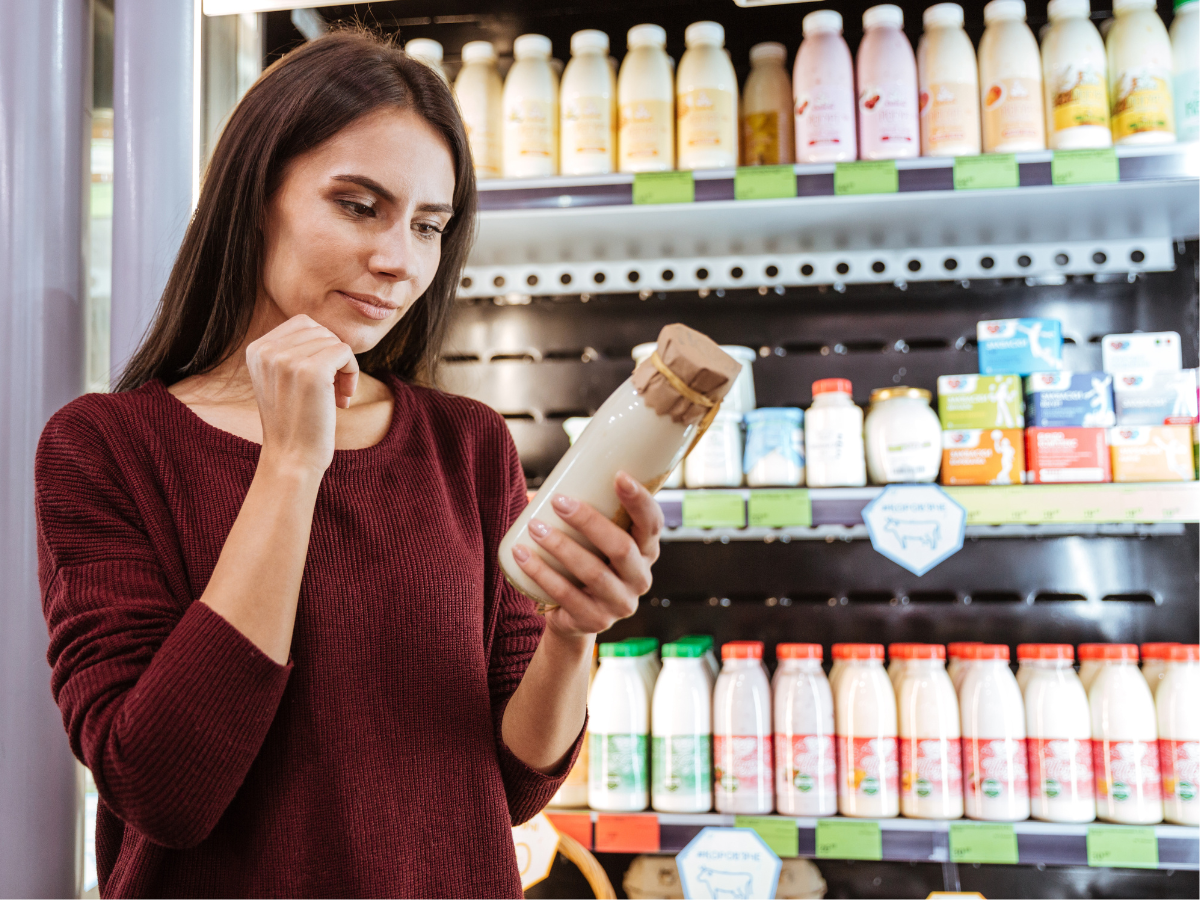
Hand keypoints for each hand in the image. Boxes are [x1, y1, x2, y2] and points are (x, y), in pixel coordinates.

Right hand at [245, 314, 358, 473]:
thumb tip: (323, 329)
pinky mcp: (311, 371)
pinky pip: (346, 352)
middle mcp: (267, 350)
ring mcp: (287, 359)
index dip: (321, 347)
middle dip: (333, 358)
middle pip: (321, 331)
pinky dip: (353, 373)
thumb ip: (292, 350)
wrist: (292, 458)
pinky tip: (343, 400)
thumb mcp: (280, 379)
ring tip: (336, 397)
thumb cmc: (295, 421)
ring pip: (335, 341)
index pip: (303, 323)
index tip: (322, 377)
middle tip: (333, 389)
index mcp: (256, 349)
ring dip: (344, 368)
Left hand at [512, 472, 663, 638]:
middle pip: (622, 548)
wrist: (573, 617)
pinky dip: (541, 572)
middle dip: (589, 521)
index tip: (619, 476)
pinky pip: (566, 595)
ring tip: (535, 527)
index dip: (640, 501)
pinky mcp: (595, 621)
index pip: (652, 524)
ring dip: (561, 546)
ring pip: (593, 573)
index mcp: (646, 552)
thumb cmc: (584, 564)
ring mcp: (620, 604)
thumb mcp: (594, 542)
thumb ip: (582, 514)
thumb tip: (539, 487)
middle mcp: (639, 579)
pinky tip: (522, 555)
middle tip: (559, 502)